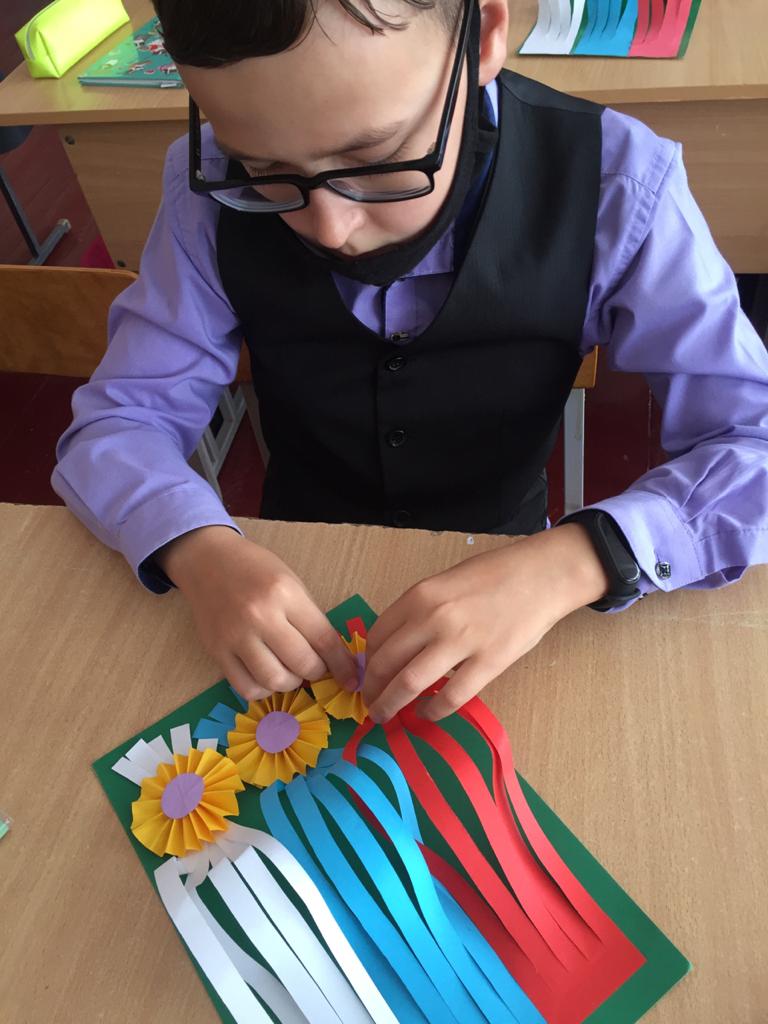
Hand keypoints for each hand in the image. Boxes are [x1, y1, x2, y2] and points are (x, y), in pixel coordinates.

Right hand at [157, 526, 357, 700]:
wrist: (208, 561)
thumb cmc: (255, 570)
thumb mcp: (291, 583)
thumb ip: (310, 618)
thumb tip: (335, 658)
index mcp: (285, 593)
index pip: (323, 638)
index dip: (342, 664)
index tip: (351, 678)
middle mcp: (260, 615)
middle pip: (301, 664)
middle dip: (316, 672)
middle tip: (314, 667)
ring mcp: (235, 636)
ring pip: (274, 680)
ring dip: (290, 683)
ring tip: (290, 671)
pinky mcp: (216, 651)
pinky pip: (245, 687)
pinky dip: (263, 689)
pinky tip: (266, 676)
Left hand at [362, 524, 608, 722]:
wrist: (541, 575)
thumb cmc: (494, 575)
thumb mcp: (445, 583)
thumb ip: (419, 610)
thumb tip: (397, 646)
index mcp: (419, 595)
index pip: (377, 636)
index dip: (367, 661)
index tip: (368, 674)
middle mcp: (433, 617)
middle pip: (385, 663)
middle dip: (372, 689)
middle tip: (370, 702)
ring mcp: (460, 641)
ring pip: (409, 684)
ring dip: (390, 705)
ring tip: (385, 716)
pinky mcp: (488, 662)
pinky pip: (450, 697)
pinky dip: (432, 712)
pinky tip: (428, 715)